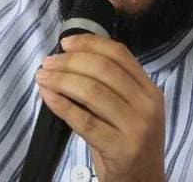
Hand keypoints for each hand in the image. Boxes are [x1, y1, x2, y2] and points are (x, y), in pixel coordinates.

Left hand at [35, 35, 164, 181]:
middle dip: (69, 62)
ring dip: (61, 80)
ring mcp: (137, 127)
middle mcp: (147, 105)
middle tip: (47, 62)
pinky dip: (62, 105)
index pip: (119, 54)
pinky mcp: (122, 149)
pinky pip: (85, 121)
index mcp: (150, 90)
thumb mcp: (127, 110)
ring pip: (92, 92)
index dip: (90, 43)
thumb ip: (108, 86)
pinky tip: (47, 97)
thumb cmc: (128, 143)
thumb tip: (67, 60)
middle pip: (103, 69)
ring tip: (42, 77)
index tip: (65, 43)